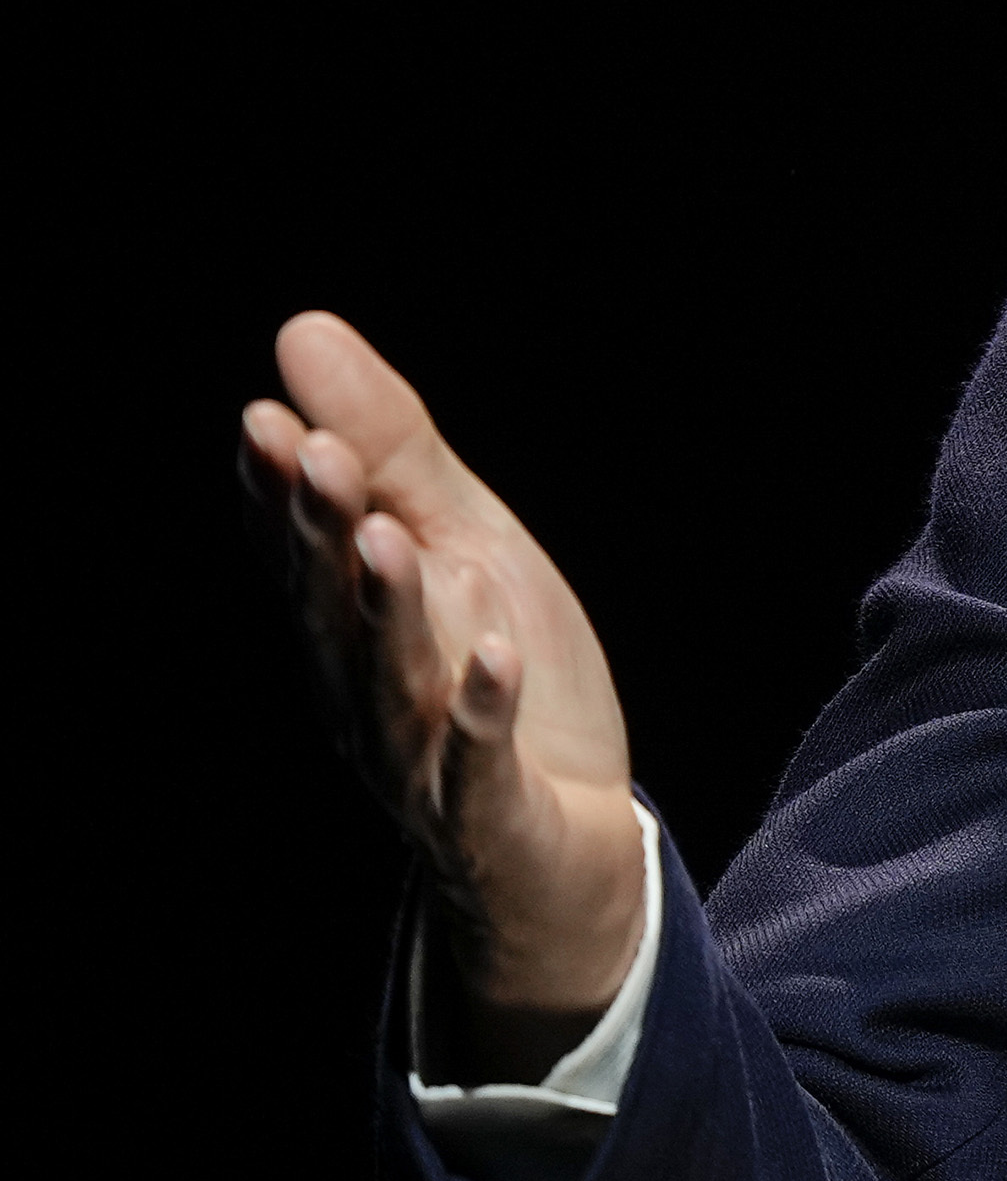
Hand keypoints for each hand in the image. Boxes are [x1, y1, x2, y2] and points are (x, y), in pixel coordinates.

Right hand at [243, 311, 647, 1080]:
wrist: (568, 847)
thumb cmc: (504, 682)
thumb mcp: (465, 545)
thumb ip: (389, 453)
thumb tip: (301, 333)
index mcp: (355, 626)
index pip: (305, 552)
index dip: (280, 494)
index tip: (264, 420)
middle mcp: (368, 692)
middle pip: (335, 608)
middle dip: (317, 532)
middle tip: (305, 449)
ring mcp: (424, 760)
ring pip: (393, 680)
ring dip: (386, 609)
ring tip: (383, 533)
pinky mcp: (489, 815)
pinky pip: (481, 764)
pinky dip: (485, 711)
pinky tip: (498, 656)